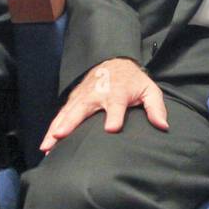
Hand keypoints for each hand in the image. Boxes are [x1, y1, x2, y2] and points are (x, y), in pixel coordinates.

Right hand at [40, 58, 168, 152]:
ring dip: (56, 129)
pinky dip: (52, 129)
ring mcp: (83, 97)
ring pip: (67, 114)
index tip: (112, 129)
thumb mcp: (149, 90)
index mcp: (117, 92)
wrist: (114, 61)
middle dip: (71, 122)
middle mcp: (97, 94)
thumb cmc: (133, 81)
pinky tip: (46, 145)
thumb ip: (156, 108)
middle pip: (83, 108)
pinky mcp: (74, 100)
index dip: (114, 116)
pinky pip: (62, 115)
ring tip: (47, 146)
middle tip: (61, 136)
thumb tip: (163, 126)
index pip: (116, 105)